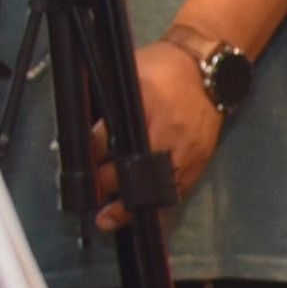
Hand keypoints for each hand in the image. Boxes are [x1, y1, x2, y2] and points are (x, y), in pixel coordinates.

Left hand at [92, 35, 227, 226]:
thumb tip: (84, 134)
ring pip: (157, 188)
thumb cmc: (163, 68)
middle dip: (107, 185)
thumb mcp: (129, 75)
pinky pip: (177, 191)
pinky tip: (139, 211)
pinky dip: (156, 203)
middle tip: (89, 197)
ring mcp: (188, 150)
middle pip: (134, 169)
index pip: (109, 138)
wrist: (207, 69)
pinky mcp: (200, 161)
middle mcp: (170, 130)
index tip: (79, 169)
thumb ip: (108, 103)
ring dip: (131, 206)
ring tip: (109, 219)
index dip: (91, 156)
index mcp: (149, 103)